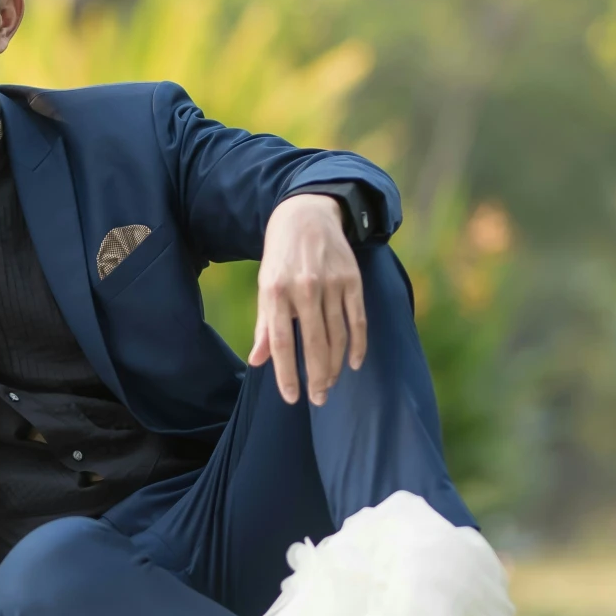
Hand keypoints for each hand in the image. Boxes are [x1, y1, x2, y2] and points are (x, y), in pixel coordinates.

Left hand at [249, 194, 367, 405]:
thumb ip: (265, 326)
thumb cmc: (280, 258)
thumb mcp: (264, 286)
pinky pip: (358, 320)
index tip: (293, 398)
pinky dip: (358, 345)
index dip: (286, 374)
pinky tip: (353, 364)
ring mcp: (331, 283)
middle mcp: (304, 288)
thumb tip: (258, 361)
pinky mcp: (352, 280)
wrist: (305, 215)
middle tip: (318, 400)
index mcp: (275, 291)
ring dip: (335, 366)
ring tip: (330, 385)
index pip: (282, 342)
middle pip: (314, 344)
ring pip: (338, 336)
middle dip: (317, 378)